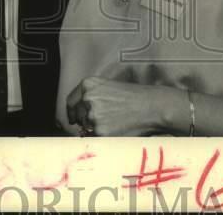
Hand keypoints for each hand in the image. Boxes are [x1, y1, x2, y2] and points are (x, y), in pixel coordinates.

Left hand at [65, 76, 182, 135]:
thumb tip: (77, 115)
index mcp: (88, 84)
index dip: (71, 112)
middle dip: (85, 121)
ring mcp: (93, 115)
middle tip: (101, 123)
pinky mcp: (100, 131)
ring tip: (113, 124)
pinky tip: (116, 130)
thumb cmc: (133, 96)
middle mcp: (87, 98)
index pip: (70, 102)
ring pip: (86, 128)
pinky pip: (95, 138)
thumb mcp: (108, 87)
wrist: (151, 106)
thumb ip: (91, 96)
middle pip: (77, 116)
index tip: (72, 119)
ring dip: (95, 129)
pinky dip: (103, 137)